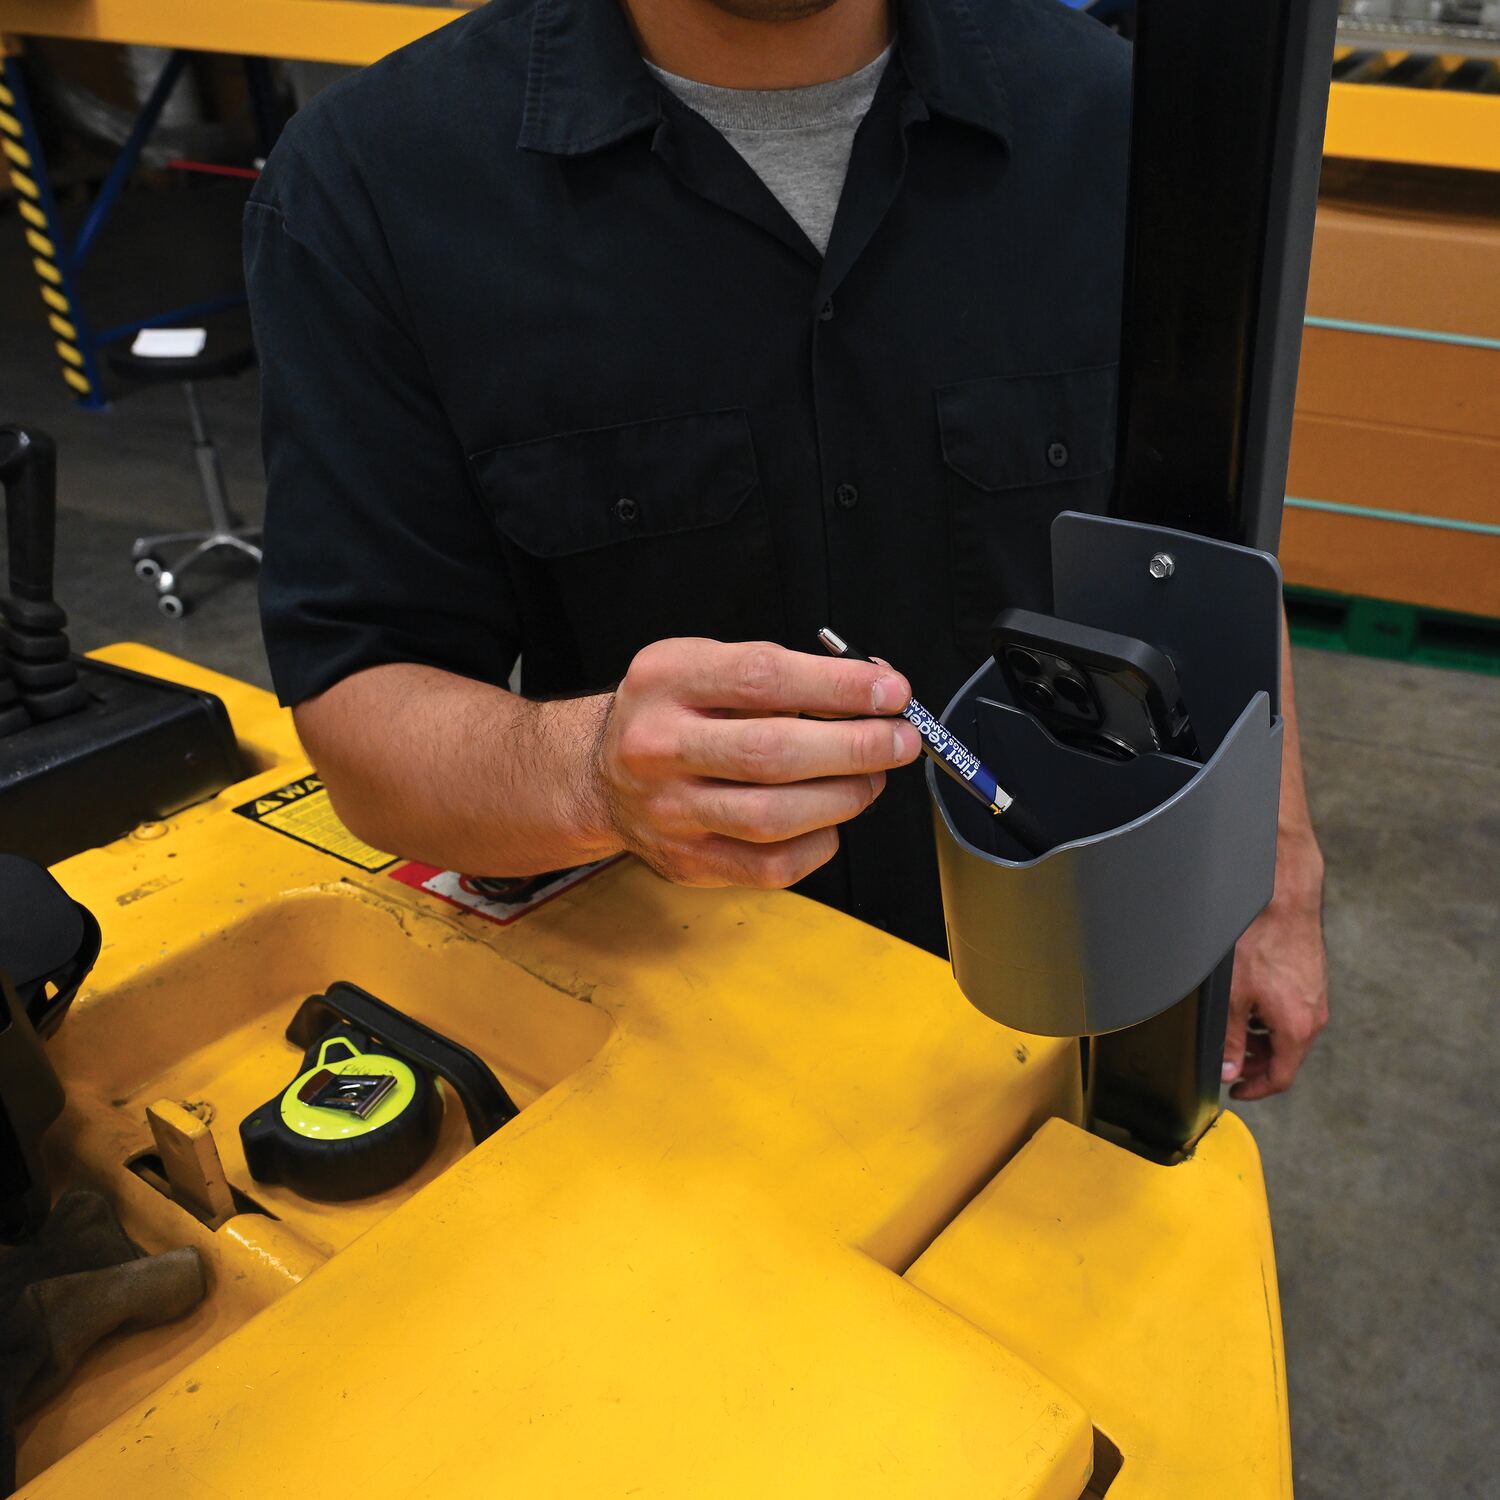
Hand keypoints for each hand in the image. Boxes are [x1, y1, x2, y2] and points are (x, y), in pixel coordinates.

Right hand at [588, 638, 921, 888]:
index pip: (763, 678)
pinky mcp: (687, 860)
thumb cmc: (672, 714)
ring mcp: (668, 811)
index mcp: (666, 680)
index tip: (889, 691)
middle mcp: (658, 746)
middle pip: (772, 752)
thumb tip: (871, 692)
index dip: (838, 686)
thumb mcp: (705, 665)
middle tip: (899, 740)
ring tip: (872, 777)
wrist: (601, 775)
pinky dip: (819, 842)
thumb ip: (781, 674)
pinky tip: (830, 818)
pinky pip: (770, 864)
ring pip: (774, 816)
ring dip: (845, 797)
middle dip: (855, 747)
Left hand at [1223, 835, 1327, 1099]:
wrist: (1283, 897)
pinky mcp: (1311, 978)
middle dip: (1255, 1063)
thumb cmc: (1260, 940)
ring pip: (1287, 1032)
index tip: (1235, 1089)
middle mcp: (1313, 1015)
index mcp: (1297, 1028)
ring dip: (1262, 1039)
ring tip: (1235, 1030)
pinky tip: (1250, 1002)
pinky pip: (1291, 1010)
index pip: (1280, 1077)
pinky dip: (1270, 1017)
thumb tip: (1230, 1070)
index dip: (1255, 1089)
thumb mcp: (1234, 998)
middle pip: (1285, 1056)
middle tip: (1229, 1061)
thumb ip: (1232, 1040)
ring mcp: (1315, 995)